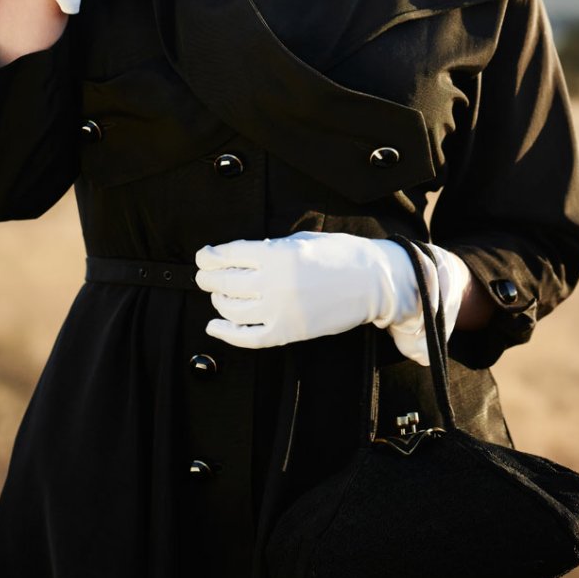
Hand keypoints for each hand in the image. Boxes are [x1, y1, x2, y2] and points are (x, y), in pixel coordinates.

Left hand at [195, 231, 470, 365]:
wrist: (374, 283)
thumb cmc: (342, 256)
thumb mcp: (304, 240)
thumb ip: (271, 248)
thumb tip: (240, 257)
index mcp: (277, 255)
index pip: (229, 255)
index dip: (210, 256)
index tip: (204, 256)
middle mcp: (274, 283)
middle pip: (225, 281)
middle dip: (208, 277)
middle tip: (204, 275)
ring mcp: (280, 310)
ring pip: (231, 308)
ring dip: (218, 300)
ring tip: (217, 295)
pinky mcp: (288, 332)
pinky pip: (247, 337)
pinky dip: (226, 333)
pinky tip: (214, 326)